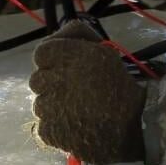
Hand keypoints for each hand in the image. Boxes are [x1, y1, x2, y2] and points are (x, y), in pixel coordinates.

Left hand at [29, 21, 146, 164]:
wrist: (125, 128)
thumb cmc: (118, 86)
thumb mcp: (104, 50)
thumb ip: (80, 36)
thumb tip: (65, 33)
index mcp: (58, 56)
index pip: (43, 53)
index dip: (55, 60)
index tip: (69, 68)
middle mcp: (46, 79)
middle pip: (40, 79)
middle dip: (54, 83)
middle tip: (76, 90)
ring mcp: (44, 108)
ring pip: (42, 103)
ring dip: (55, 105)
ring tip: (78, 110)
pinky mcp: (46, 131)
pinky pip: (46, 125)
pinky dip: (58, 126)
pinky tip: (75, 125)